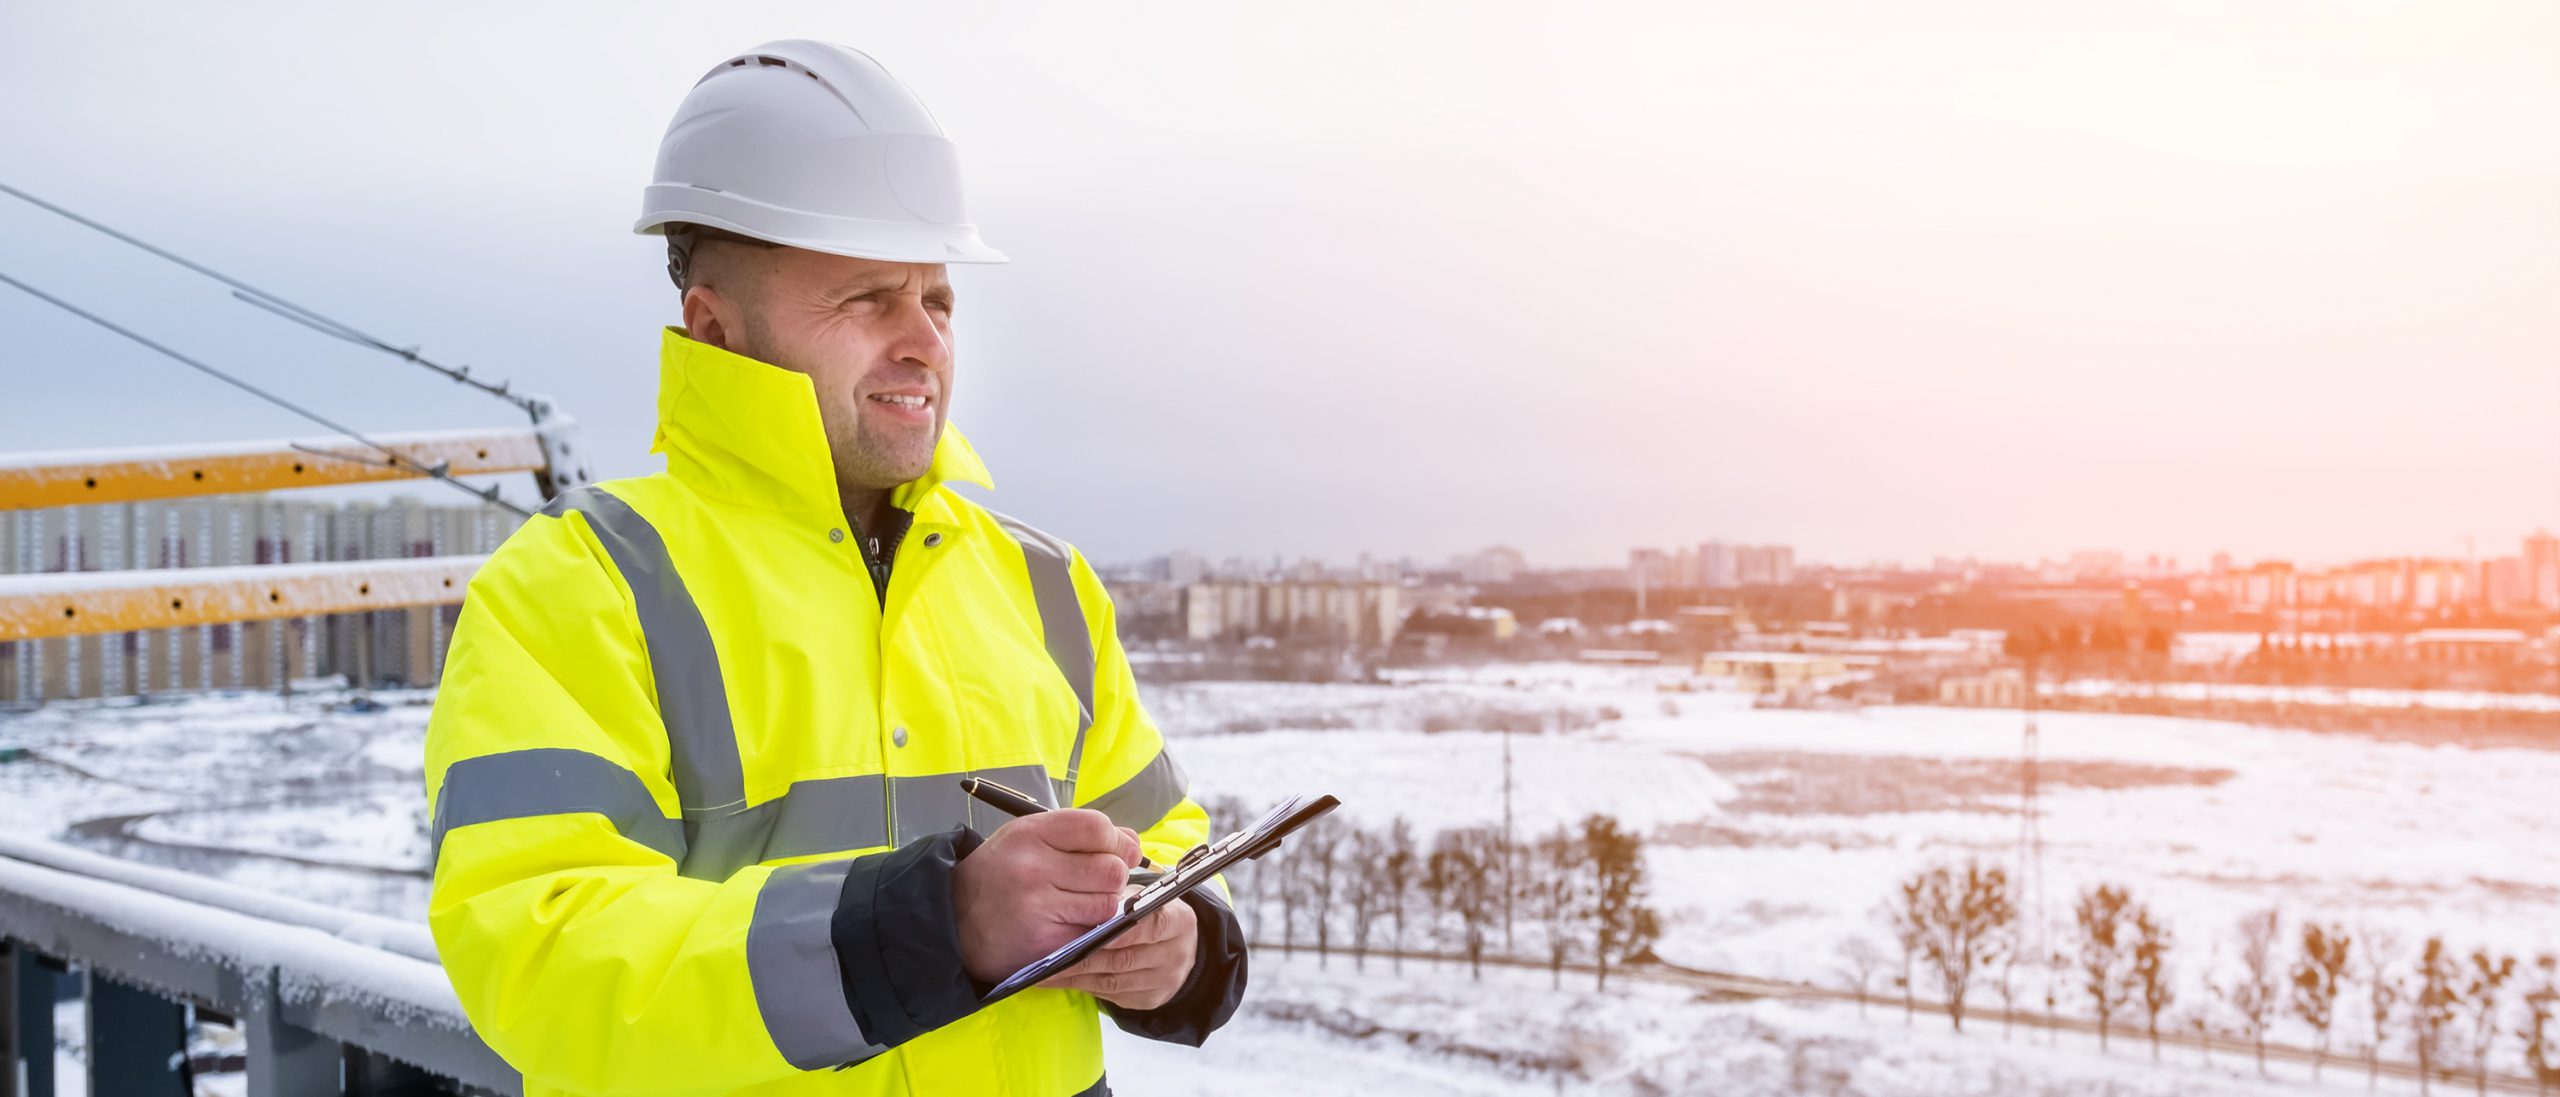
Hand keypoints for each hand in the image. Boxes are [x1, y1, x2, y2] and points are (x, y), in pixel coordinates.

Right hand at [951, 810, 1142, 984]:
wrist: (952, 922)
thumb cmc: (1000, 874)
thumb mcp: (1028, 839)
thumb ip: (1078, 834)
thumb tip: (1133, 843)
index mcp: (1030, 834)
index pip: (1097, 828)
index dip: (1118, 841)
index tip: (1119, 851)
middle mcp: (1033, 869)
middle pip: (1111, 869)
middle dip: (1113, 876)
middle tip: (1096, 883)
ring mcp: (1038, 909)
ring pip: (1107, 905)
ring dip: (1104, 906)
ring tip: (1079, 904)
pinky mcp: (1045, 944)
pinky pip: (1092, 933)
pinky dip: (1089, 930)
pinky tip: (1068, 924)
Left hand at [1038, 887, 1198, 1010]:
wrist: (1177, 947)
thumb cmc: (1151, 915)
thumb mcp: (1144, 899)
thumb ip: (1120, 901)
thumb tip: (1083, 907)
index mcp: (1179, 922)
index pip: (1151, 927)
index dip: (1121, 933)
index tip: (1091, 936)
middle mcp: (1176, 954)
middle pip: (1126, 959)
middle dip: (1085, 958)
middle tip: (1052, 957)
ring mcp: (1164, 981)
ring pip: (1114, 981)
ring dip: (1077, 977)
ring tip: (1046, 972)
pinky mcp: (1150, 1000)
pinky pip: (1111, 996)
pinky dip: (1083, 987)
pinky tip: (1061, 980)